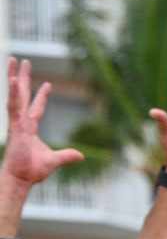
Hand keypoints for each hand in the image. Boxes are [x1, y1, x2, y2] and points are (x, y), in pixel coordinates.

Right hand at [2, 58, 83, 190]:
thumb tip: (80, 156)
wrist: (21, 179)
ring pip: (15, 95)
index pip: (36, 108)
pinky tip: (14, 79)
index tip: (47, 84)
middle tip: (23, 61)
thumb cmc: (32, 171)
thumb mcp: (54, 160)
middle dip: (24, 78)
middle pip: (22, 95)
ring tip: (13, 60)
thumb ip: (66, 156)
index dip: (41, 96)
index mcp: (29, 128)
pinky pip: (13, 105)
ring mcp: (16, 122)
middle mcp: (21, 122)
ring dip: (14, 77)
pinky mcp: (14, 125)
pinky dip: (13, 92)